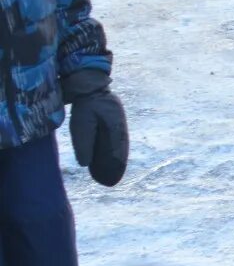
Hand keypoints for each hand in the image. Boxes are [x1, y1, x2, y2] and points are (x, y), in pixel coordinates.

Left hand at [62, 69, 126, 186]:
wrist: (88, 83)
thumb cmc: (85, 102)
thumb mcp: (81, 121)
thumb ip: (84, 141)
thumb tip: (84, 164)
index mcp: (116, 126)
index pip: (117, 151)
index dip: (115, 165)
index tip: (113, 179)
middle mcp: (120, 126)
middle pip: (120, 150)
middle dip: (117, 166)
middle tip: (112, 182)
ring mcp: (118, 123)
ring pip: (118, 146)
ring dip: (115, 160)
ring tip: (112, 174)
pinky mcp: (113, 121)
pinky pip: (115, 140)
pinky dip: (113, 151)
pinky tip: (109, 159)